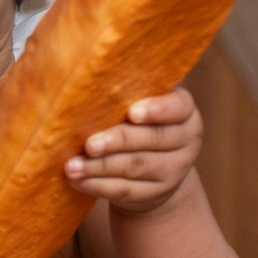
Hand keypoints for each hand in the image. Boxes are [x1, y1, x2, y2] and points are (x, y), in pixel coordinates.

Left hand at [65, 87, 202, 217]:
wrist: (152, 172)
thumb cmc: (136, 123)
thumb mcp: (140, 102)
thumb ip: (123, 89)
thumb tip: (74, 63)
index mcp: (184, 112)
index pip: (178, 107)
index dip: (157, 110)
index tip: (132, 112)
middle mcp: (185, 141)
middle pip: (152, 140)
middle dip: (118, 141)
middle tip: (89, 143)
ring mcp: (173, 171)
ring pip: (135, 167)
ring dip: (100, 167)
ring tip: (72, 165)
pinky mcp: (153, 194)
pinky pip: (125, 190)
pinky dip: (98, 185)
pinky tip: (77, 179)